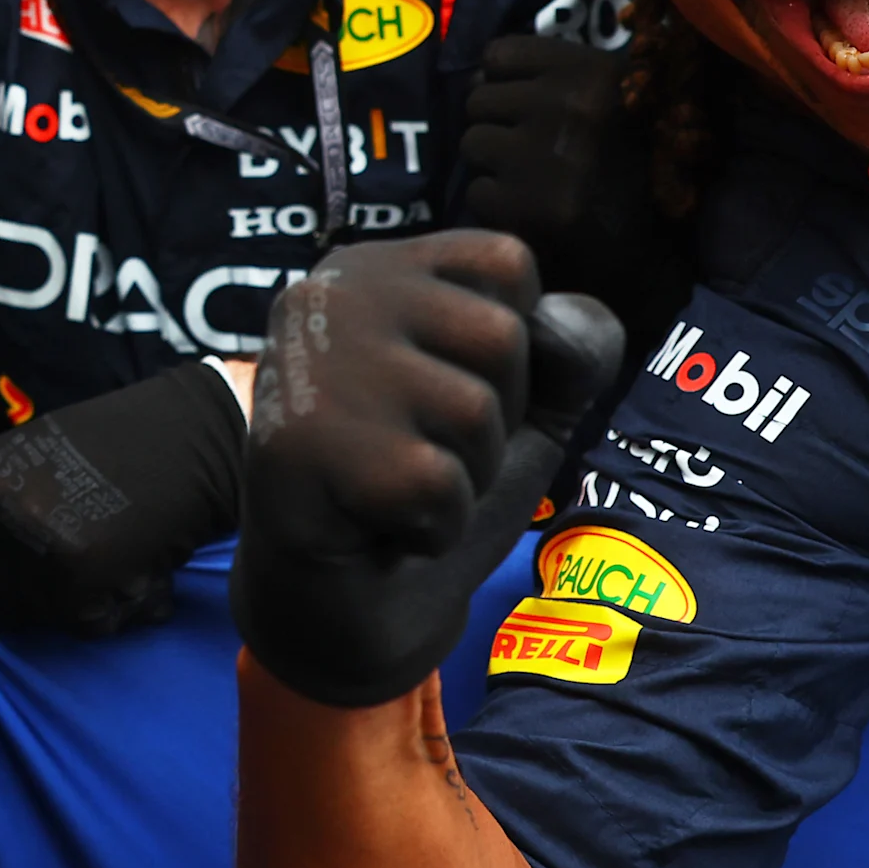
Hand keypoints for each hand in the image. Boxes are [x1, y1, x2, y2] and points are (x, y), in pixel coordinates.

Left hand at [0, 358, 248, 637]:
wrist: (199, 434)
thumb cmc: (128, 451)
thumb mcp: (38, 470)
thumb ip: (8, 519)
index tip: (10, 604)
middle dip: (47, 604)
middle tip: (96, 575)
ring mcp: (31, 538)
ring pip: (48, 617)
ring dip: (93, 607)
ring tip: (129, 563)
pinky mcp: (76, 567)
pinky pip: (90, 621)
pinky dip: (124, 609)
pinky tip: (148, 572)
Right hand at [230, 234, 624, 708]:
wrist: (344, 604)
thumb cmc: (425, 491)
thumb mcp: (523, 410)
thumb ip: (567, 353)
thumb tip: (560, 328)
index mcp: (374, 268)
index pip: (507, 263)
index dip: (517, 349)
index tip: (449, 395)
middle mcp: (327, 293)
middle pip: (502, 335)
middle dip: (494, 423)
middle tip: (423, 454)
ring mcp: (308, 363)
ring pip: (473, 411)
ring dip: (464, 479)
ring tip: (401, 492)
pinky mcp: (300, 442)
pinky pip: (436, 482)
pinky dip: (435, 527)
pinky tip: (381, 527)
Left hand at [456, 33, 691, 357]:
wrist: (650, 260)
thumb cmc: (627, 172)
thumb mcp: (611, 104)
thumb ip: (552, 79)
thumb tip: (478, 72)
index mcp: (597, 73)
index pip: (499, 54)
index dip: (506, 83)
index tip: (528, 108)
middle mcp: (571, 107)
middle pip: (478, 98)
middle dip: (498, 126)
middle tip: (534, 156)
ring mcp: (544, 157)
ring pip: (472, 143)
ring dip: (493, 166)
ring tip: (534, 184)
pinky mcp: (522, 207)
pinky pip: (476, 191)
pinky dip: (496, 207)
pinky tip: (533, 215)